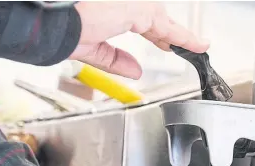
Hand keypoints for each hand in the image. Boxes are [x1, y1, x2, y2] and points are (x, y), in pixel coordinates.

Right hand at [71, 1, 209, 79]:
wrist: (55, 26)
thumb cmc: (63, 31)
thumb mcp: (93, 50)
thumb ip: (115, 59)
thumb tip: (135, 71)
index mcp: (112, 10)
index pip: (141, 20)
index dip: (157, 34)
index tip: (167, 44)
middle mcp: (123, 3)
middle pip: (154, 17)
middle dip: (170, 33)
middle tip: (190, 44)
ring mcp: (132, 3)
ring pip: (162, 20)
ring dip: (180, 34)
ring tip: (199, 45)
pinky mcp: (139, 8)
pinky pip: (167, 27)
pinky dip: (184, 37)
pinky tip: (198, 45)